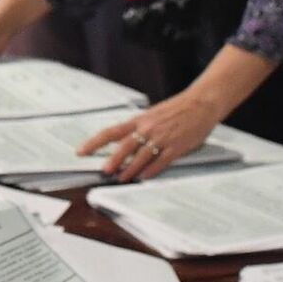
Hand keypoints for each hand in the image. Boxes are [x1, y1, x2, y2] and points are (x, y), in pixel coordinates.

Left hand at [78, 87, 225, 181]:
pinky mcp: (177, 146)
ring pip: (141, 156)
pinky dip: (151, 170)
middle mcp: (147, 128)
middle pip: (125, 146)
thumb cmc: (177, 109)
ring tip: (122, 178)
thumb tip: (124, 142)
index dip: (94, 142)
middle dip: (112, 160)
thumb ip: (140, 127)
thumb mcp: (153, 114)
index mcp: (139, 119)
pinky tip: (144, 176)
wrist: (201, 103)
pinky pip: (161, 161)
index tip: (82, 151)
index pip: (111, 132)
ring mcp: (162, 137)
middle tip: (104, 171)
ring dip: (130, 169)